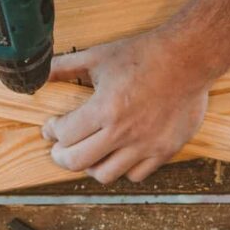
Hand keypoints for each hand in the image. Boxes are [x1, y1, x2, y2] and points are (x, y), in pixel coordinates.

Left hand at [42, 27, 210, 183]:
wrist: (188, 58)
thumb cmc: (144, 55)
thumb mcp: (99, 56)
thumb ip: (65, 66)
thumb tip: (40, 72)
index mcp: (105, 109)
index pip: (64, 134)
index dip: (51, 131)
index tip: (51, 127)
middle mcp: (124, 132)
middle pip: (77, 162)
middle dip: (61, 156)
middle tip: (59, 148)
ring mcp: (146, 145)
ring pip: (105, 175)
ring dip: (90, 166)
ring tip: (88, 153)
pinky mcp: (165, 150)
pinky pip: (136, 175)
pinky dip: (122, 169)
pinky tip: (118, 154)